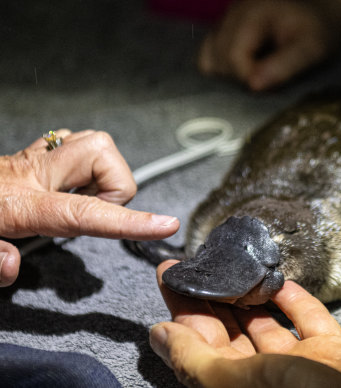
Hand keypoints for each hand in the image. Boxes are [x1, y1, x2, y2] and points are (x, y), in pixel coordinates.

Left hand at [0, 130, 179, 285]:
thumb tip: (13, 266)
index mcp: (21, 202)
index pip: (87, 213)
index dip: (132, 220)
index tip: (166, 225)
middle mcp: (35, 173)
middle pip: (101, 154)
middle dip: (114, 185)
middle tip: (91, 210)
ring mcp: (37, 159)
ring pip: (96, 145)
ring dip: (102, 175)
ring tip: (78, 200)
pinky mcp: (38, 154)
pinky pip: (79, 147)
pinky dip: (86, 168)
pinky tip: (67, 187)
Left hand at [150, 260, 340, 387]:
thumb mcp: (242, 383)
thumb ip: (196, 360)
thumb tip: (156, 335)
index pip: (198, 347)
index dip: (181, 310)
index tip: (170, 274)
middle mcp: (265, 380)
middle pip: (229, 334)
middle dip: (211, 297)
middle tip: (196, 261)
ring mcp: (301, 366)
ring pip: (266, 326)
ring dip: (249, 296)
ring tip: (231, 263)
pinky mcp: (333, 352)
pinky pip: (309, 321)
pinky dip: (294, 300)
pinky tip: (279, 279)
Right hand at [198, 0, 340, 90]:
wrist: (322, 11)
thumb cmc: (319, 30)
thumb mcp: (312, 49)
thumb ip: (284, 66)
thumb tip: (253, 86)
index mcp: (252, 14)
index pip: (232, 57)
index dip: (249, 79)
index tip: (271, 86)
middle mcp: (232, 13)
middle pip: (216, 59)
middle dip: (239, 78)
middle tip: (267, 80)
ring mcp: (225, 20)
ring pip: (208, 58)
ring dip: (229, 76)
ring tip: (257, 75)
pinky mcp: (224, 29)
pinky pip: (209, 55)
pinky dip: (223, 69)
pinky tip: (247, 70)